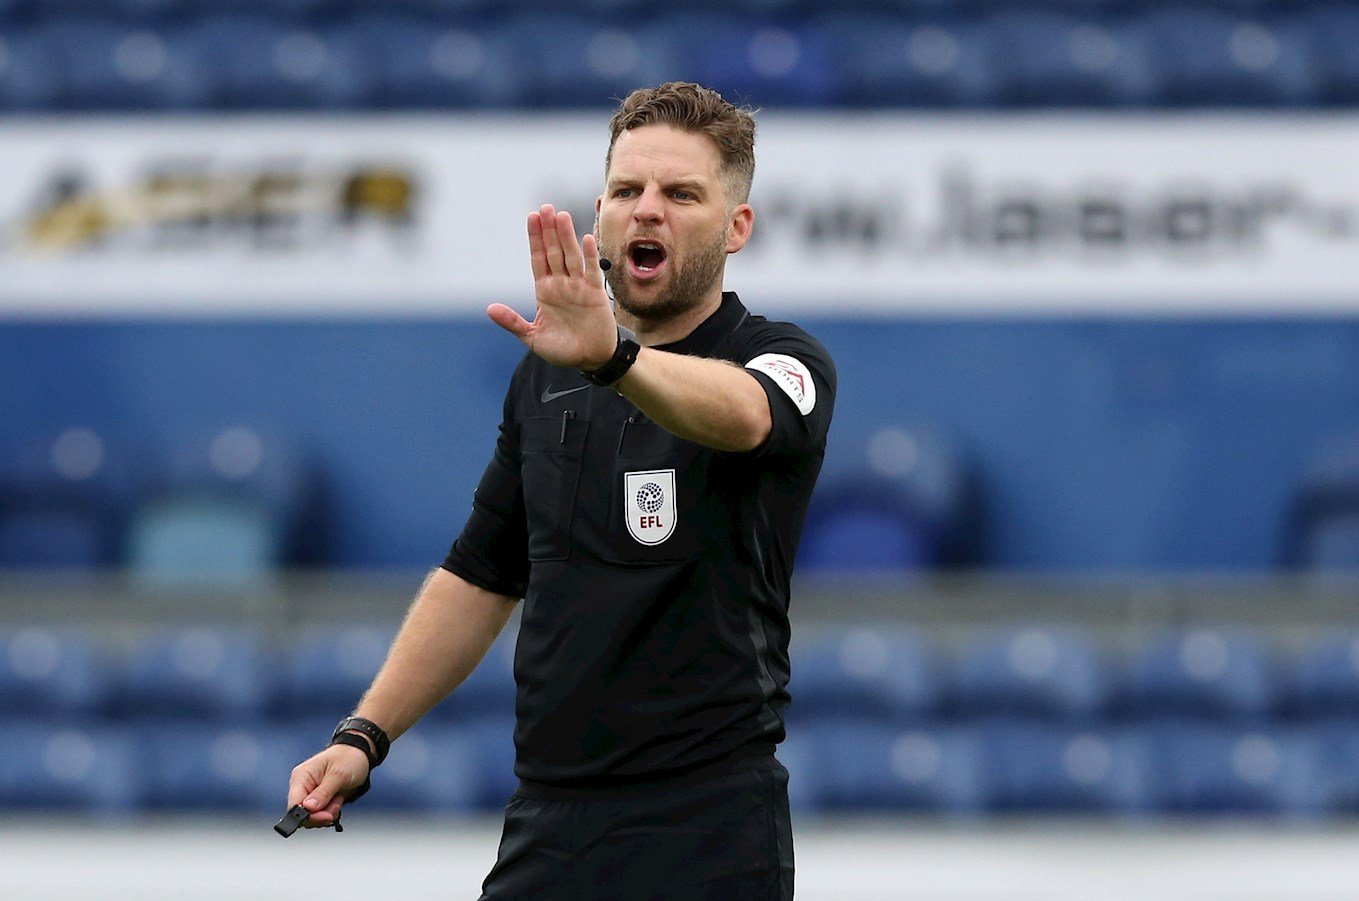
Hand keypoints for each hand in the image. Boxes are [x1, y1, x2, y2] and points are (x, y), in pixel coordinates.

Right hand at [286, 744, 369, 827]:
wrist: (359, 755)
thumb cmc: (348, 759)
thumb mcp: (339, 775)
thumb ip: (323, 792)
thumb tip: (307, 808)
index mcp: (301, 777)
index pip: (294, 804)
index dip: (306, 815)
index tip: (324, 816)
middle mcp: (302, 787)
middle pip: (302, 814)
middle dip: (321, 815)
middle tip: (336, 805)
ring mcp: (310, 794)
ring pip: (312, 817)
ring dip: (328, 813)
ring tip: (338, 799)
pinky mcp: (318, 800)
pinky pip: (320, 815)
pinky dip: (331, 811)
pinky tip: (338, 801)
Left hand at [487, 204, 617, 369]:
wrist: (590, 360)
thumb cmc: (563, 349)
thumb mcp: (532, 337)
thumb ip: (513, 322)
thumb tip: (490, 309)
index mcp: (545, 291)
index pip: (538, 259)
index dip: (534, 239)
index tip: (531, 217)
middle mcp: (561, 284)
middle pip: (553, 251)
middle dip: (548, 230)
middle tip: (545, 207)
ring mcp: (578, 287)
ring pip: (570, 256)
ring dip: (565, 236)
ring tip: (560, 215)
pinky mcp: (594, 293)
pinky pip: (591, 271)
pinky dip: (589, 256)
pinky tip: (586, 239)